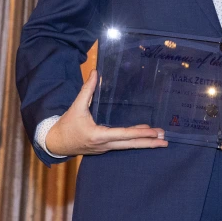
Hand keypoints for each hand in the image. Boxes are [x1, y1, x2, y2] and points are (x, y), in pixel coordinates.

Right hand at [44, 71, 167, 156]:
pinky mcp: (105, 148)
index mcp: (98, 135)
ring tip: (161, 140)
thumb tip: (95, 72)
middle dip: (149, 142)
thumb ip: (87, 90)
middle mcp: (104, 145)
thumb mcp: (76, 107)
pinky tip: (144, 136)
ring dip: (144, 143)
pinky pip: (123, 145)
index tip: (154, 132)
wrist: (55, 143)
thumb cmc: (66, 125)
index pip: (124, 135)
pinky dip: (134, 141)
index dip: (140, 133)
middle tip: (166, 140)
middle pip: (130, 145)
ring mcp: (105, 148)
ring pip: (128, 146)